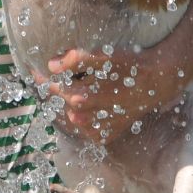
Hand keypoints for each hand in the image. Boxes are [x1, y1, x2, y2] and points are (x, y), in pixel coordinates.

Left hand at [42, 45, 186, 140]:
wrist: (156, 82)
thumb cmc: (128, 66)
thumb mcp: (103, 56)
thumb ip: (75, 59)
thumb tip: (52, 65)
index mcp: (80, 98)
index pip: (51, 88)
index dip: (42, 78)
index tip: (36, 70)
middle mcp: (85, 118)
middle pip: (59, 103)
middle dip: (56, 89)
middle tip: (58, 77)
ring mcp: (95, 130)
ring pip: (69, 116)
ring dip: (69, 104)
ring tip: (80, 89)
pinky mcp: (105, 136)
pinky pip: (85, 129)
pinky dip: (83, 118)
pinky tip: (91, 106)